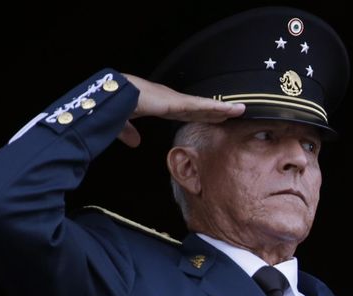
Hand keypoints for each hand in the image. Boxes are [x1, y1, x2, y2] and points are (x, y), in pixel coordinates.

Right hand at [116, 74, 245, 147]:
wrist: (112, 95)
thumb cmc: (115, 105)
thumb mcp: (123, 123)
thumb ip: (130, 132)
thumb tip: (134, 143)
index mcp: (160, 105)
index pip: (185, 112)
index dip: (200, 115)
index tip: (212, 118)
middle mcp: (170, 100)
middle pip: (200, 108)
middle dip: (216, 111)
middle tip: (234, 114)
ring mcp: (175, 100)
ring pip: (205, 106)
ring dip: (223, 108)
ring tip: (240, 110)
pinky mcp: (177, 102)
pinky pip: (202, 106)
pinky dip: (217, 108)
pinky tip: (230, 109)